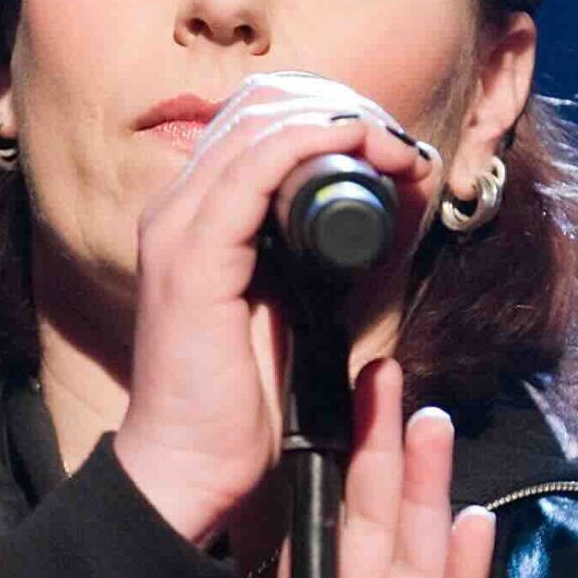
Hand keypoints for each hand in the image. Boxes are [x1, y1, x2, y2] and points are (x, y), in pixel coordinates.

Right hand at [115, 72, 440, 547]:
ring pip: (259, 128)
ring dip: (339, 124)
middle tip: (402, 146)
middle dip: (341, 114)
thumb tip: (385, 214)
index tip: (392, 148)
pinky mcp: (191, 256)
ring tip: (396, 148)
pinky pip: (254, 170)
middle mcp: (176, 210)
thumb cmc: (241, 401)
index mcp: (194, 218)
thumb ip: (319, 259)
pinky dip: (311, 144)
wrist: (191, 465)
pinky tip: (355, 145)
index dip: (327, 118)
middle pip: (258, 112)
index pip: (256, 127)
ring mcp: (177, 228)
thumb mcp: (292, 308)